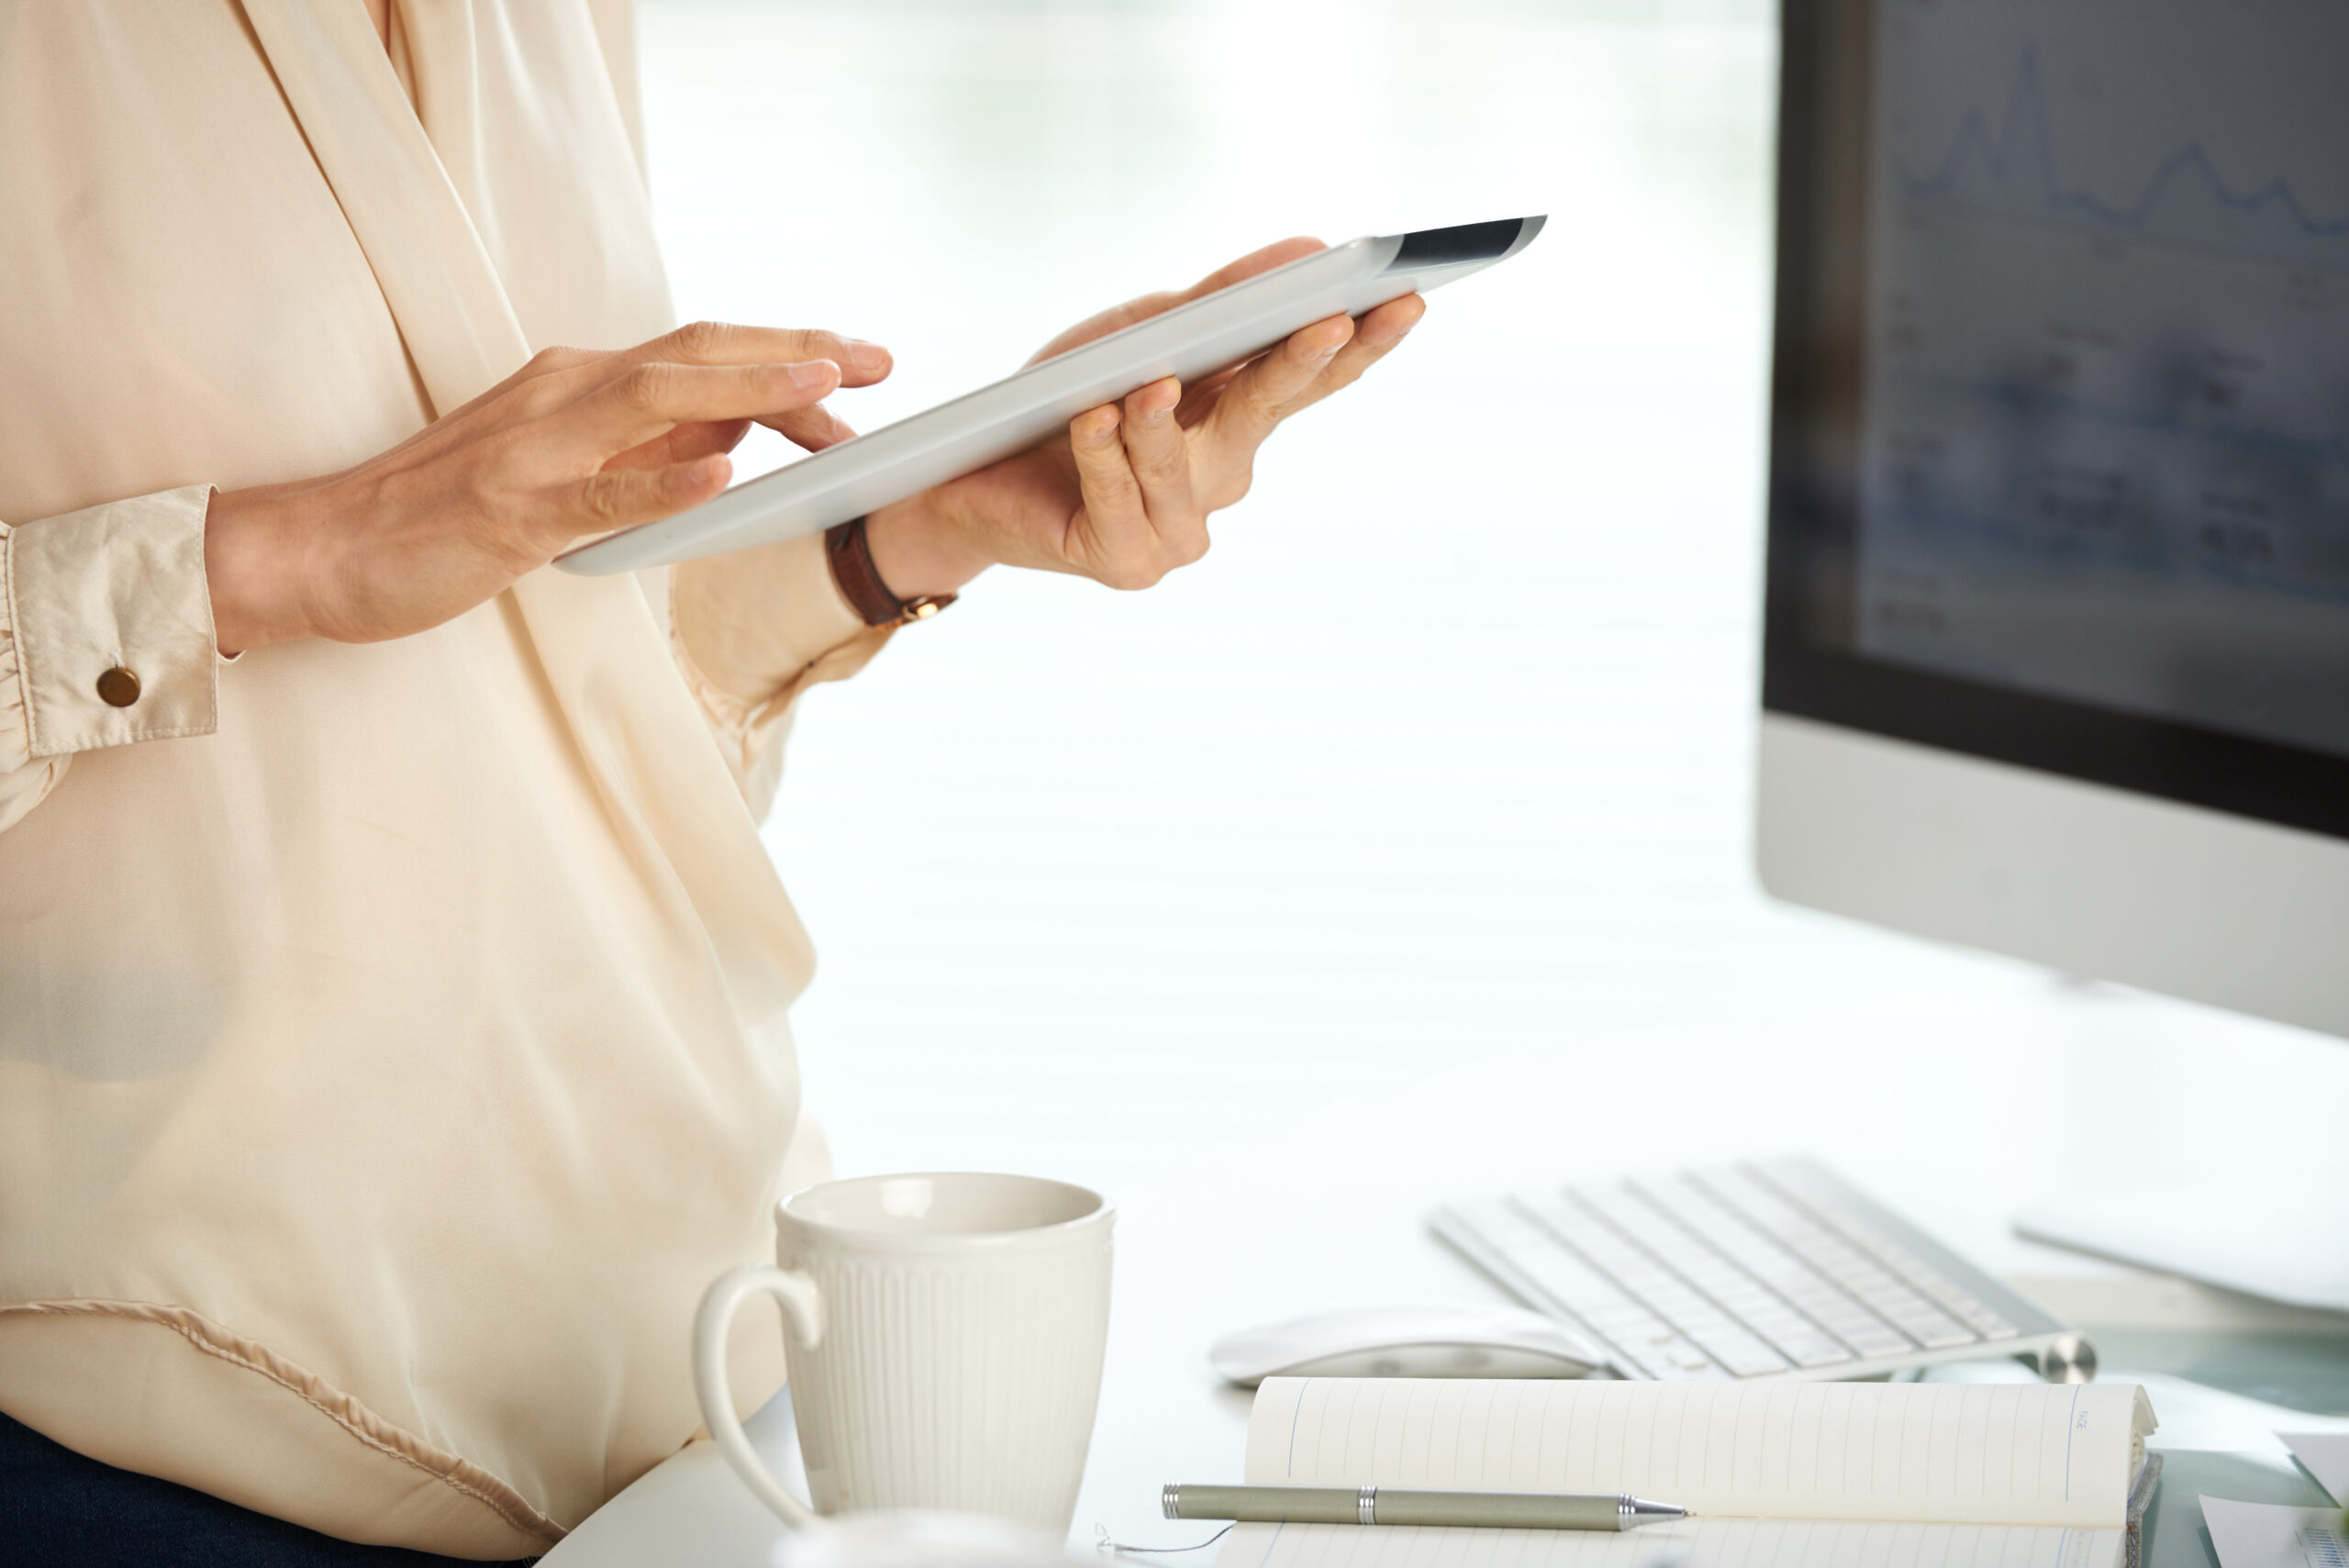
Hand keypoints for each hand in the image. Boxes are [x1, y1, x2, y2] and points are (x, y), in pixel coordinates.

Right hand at [203, 322, 889, 652]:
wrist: (325, 547)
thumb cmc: (445, 511)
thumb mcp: (563, 464)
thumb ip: (643, 444)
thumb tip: (737, 429)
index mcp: (579, 386)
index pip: (702, 353)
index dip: (787, 352)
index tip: (862, 365)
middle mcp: (564, 397)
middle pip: (696, 354)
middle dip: (795, 352)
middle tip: (879, 361)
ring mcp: (537, 450)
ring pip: (658, 402)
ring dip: (749, 388)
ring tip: (826, 387)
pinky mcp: (510, 512)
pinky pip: (600, 494)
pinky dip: (664, 480)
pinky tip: (723, 474)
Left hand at [862, 238, 1424, 597]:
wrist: (970, 479)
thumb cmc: (1063, 400)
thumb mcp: (1137, 331)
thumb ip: (1218, 300)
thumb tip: (1307, 247)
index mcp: (1237, 424)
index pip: (1314, 381)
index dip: (1364, 343)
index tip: (1408, 297)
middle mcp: (1221, 480)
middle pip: (1267, 414)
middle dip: (1298, 364)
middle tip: (1329, 320)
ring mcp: (1178, 531)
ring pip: (1182, 463)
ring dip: (1161, 420)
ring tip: (1147, 383)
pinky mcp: (1123, 561)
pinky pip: (1118, 496)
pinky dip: (1102, 454)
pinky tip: (1093, 419)